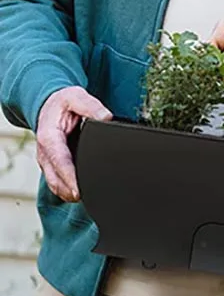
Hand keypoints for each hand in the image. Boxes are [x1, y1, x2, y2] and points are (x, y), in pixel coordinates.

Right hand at [36, 87, 111, 201]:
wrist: (49, 104)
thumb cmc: (63, 102)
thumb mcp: (77, 96)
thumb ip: (91, 106)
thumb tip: (106, 117)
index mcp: (49, 137)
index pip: (59, 161)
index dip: (69, 177)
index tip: (79, 190)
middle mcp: (44, 152)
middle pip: (55, 179)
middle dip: (69, 191)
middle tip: (88, 198)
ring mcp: (47, 160)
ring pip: (54, 183)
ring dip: (67, 193)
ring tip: (87, 199)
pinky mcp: (52, 164)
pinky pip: (57, 180)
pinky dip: (67, 188)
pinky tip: (81, 192)